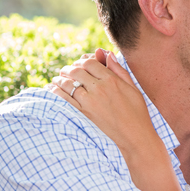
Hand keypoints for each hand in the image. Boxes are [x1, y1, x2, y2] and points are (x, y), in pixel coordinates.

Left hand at [47, 50, 162, 158]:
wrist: (135, 136)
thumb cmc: (137, 112)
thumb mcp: (132, 87)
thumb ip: (119, 70)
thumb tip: (108, 54)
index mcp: (111, 80)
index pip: (90, 63)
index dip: (82, 61)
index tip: (79, 64)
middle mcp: (99, 88)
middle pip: (77, 71)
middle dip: (69, 69)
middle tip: (65, 71)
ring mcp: (90, 102)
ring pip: (68, 84)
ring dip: (60, 79)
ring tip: (57, 79)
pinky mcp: (84, 114)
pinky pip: (65, 99)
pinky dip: (56, 92)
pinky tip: (53, 89)